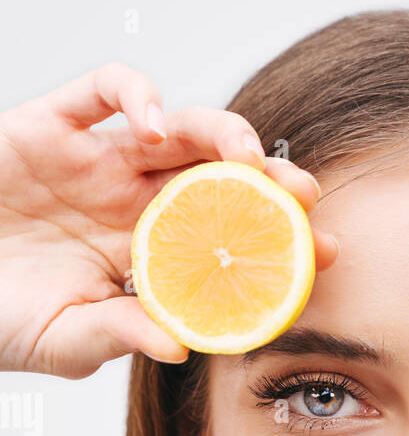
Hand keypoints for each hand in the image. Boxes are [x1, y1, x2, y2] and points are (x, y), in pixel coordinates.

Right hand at [0, 61, 338, 377]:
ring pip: (182, 129)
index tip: (329, 253)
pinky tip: (156, 127)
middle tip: (306, 197)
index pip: (230, 241)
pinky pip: (107, 90)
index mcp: (150, 256)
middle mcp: (134, 203)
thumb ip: (118, 335)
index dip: (282, 241)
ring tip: (250, 158)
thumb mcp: (63, 339)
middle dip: (273, 182)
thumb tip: (181, 345)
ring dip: (227, 135)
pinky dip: (140, 94)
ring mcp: (98, 161)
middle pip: (221, 178)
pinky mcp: (51, 125)